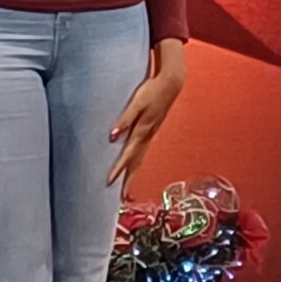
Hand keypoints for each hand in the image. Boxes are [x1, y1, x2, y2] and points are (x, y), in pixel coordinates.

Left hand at [107, 54, 184, 184]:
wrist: (171, 84)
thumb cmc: (152, 90)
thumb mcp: (137, 103)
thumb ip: (125, 119)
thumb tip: (113, 136)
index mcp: (142, 131)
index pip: (127, 156)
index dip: (118, 170)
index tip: (109, 183)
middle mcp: (147, 136)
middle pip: (136, 163)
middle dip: (128, 180)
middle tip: (123, 198)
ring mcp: (151, 133)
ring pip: (141, 158)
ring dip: (133, 173)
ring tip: (128, 187)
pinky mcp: (152, 129)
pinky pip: (143, 151)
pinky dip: (138, 162)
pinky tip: (134, 163)